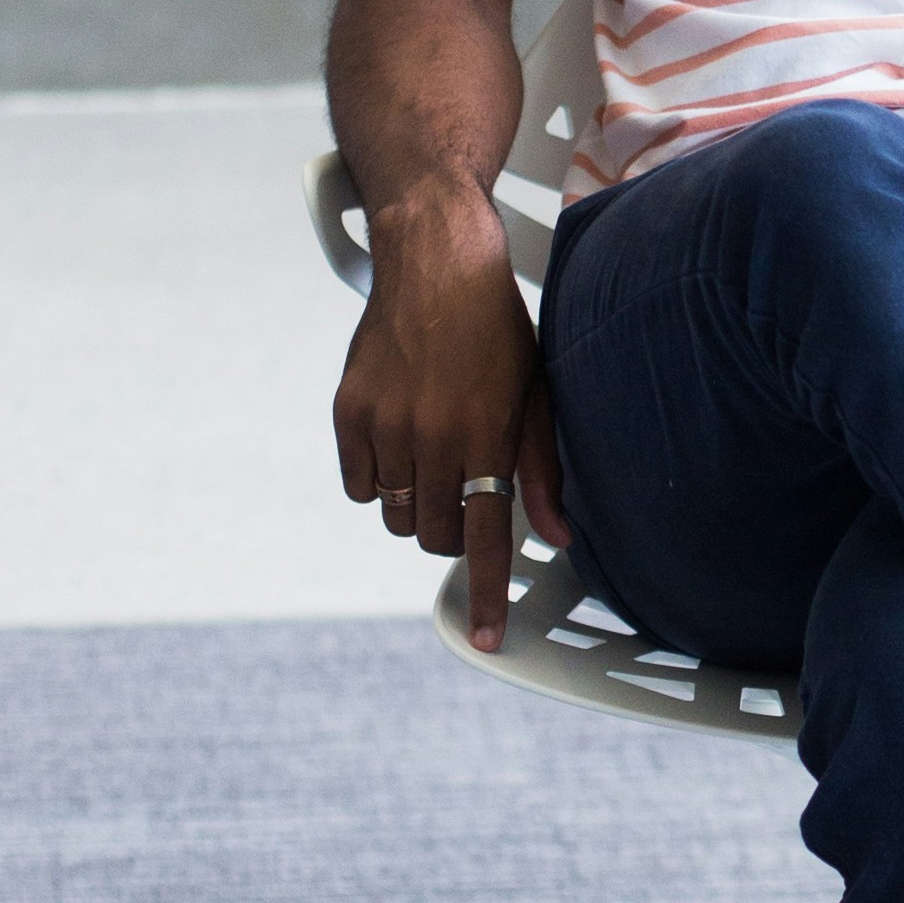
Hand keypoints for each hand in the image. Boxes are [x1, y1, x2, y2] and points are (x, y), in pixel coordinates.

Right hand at [331, 193, 566, 650]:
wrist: (435, 262)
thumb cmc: (498, 331)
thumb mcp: (536, 395)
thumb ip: (543, 471)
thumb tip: (555, 537)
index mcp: (485, 434)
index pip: (484, 536)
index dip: (485, 594)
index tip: (486, 640)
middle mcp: (431, 434)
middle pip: (436, 534)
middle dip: (454, 530)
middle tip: (466, 489)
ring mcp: (383, 424)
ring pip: (398, 516)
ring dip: (419, 504)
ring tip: (435, 452)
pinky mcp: (348, 412)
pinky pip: (361, 486)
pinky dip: (379, 479)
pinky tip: (399, 438)